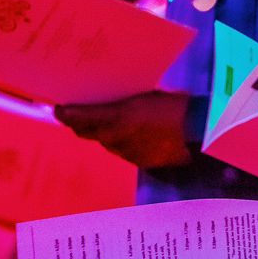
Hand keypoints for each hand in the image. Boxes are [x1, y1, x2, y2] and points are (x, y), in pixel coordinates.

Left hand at [54, 91, 190, 167]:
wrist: (199, 132)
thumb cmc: (175, 105)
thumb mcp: (147, 95)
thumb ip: (124, 102)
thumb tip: (111, 102)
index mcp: (118, 116)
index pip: (81, 117)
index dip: (67, 114)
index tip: (58, 110)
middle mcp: (117, 138)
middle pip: (88, 133)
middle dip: (81, 125)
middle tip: (77, 116)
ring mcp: (128, 153)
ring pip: (107, 143)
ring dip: (104, 135)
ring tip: (111, 125)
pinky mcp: (140, 163)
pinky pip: (124, 152)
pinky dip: (123, 144)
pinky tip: (134, 137)